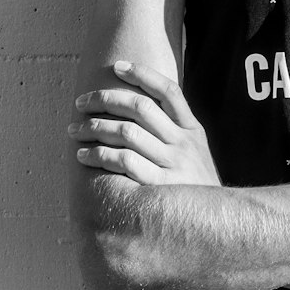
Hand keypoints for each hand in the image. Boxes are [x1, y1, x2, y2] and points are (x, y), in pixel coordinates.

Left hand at [70, 62, 219, 185]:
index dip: (143, 75)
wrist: (214, 222)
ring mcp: (172, 164)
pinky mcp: (158, 186)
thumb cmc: (195, 185)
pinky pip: (123, 162)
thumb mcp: (196, 152)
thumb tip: (139, 107)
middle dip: (105, 100)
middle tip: (81, 103)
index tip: (117, 66)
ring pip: (127, 133)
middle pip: (140, 108)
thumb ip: (175, 130)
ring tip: (75, 129)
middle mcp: (183, 143)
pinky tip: (84, 154)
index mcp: (192, 130)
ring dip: (95, 127)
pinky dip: (99, 155)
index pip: (168, 91)